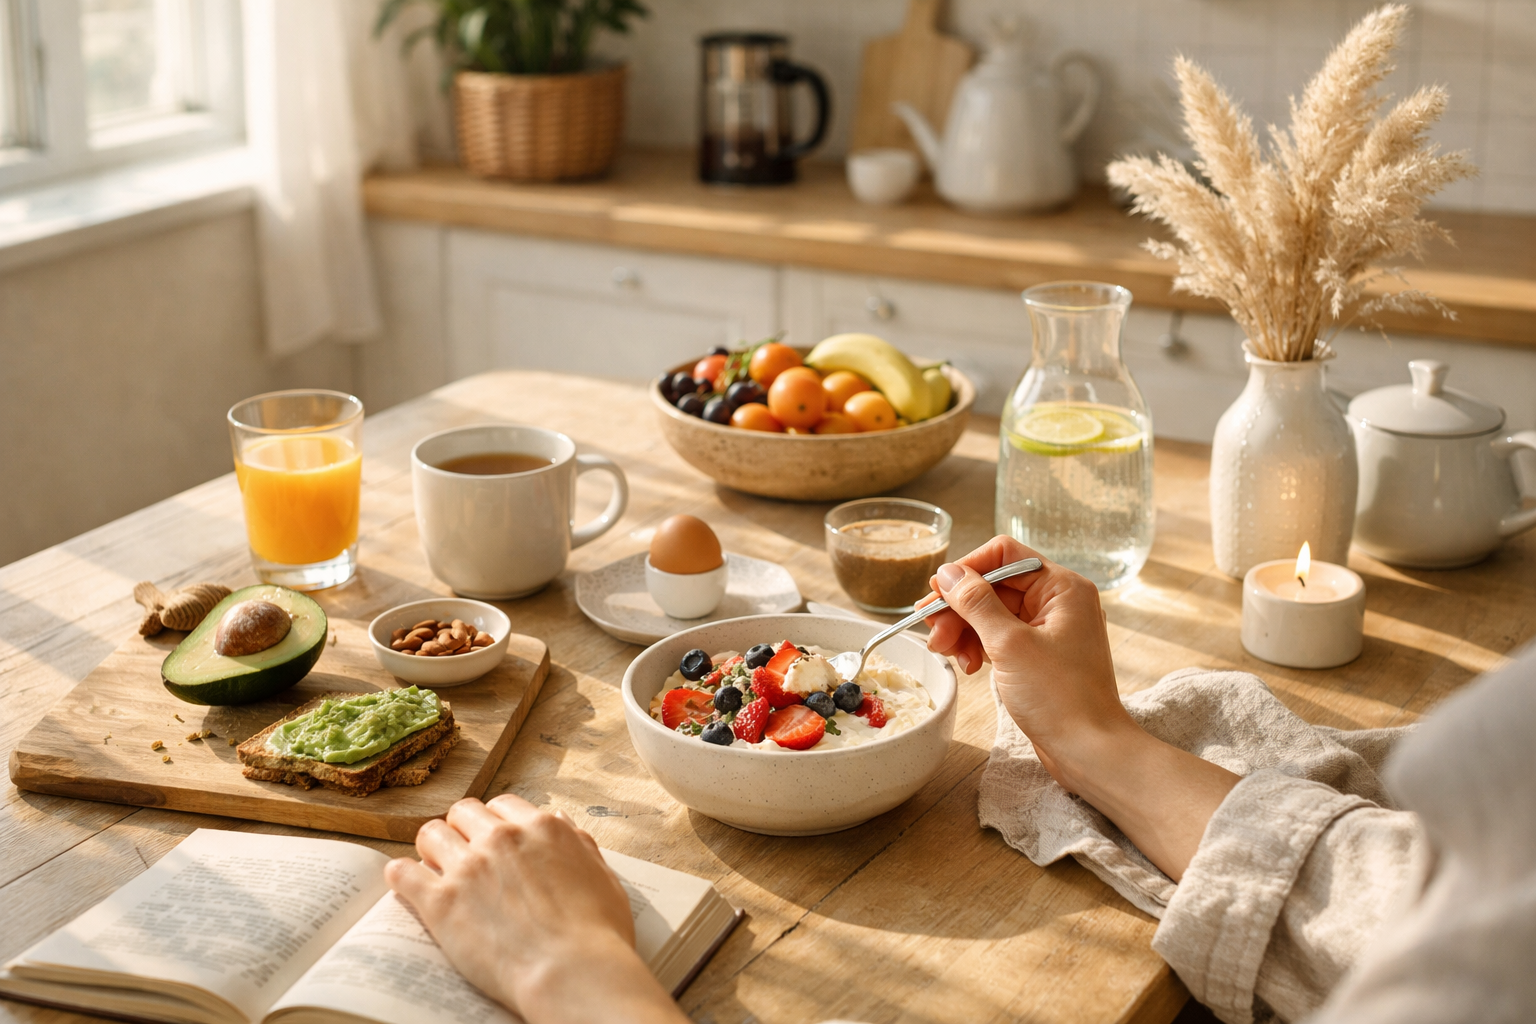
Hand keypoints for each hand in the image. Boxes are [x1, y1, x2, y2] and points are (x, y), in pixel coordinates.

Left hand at [386, 795, 686, 1023]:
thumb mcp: (602, 876)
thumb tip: (559, 822)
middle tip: (464, 854)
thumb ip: (578, 844)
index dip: (496, 823)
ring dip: (432, 848)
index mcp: (542, 828)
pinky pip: (402, 873)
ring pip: (430, 834)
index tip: (492, 839)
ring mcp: (468, 868)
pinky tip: (407, 884)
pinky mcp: (441, 902)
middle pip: (463, 812)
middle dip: (462, 830)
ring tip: (435, 868)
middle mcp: (502, 838)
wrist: (573, 972)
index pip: (503, 805)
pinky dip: (402, 876)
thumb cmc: (597, 934)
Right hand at [921, 537, 1238, 880]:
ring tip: (947, 655)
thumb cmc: (1060, 698)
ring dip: (964, 630)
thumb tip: (948, 573)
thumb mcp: (1009, 644)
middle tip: (933, 633)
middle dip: (960, 608)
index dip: (967, 571)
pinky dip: (978, 647)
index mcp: (1062, 588)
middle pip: (994, 586)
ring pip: (992, 613)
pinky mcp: (1039, 655)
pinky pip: (999, 637)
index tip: (937, 594)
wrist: (1088, 750)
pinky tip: (967, 666)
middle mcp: (1058, 602)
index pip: (1004, 555)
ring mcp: (1049, 629)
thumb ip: (975, 603)